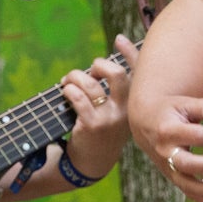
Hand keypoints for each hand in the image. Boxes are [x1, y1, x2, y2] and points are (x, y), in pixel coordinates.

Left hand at [59, 34, 138, 180]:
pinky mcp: (93, 125)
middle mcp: (125, 109)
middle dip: (98, 65)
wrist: (94, 162)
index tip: (118, 39)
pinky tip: (65, 91)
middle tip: (89, 71)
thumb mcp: (114, 111)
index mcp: (133, 103)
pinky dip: (69, 90)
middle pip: (117, 74)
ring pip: (91, 84)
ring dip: (74, 77)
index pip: (138, 73)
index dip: (130, 53)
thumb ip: (112, 90)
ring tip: (67, 82)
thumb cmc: (102, 130)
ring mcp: (110, 118)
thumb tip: (97, 64)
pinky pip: (78, 99)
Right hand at [134, 92, 202, 201]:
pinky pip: (189, 193)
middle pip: (189, 164)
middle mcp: (165, 152)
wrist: (144, 122)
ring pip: (188, 185)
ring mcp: (167, 168)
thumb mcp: (186, 102)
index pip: (196, 135)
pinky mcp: (173, 178)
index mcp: (168, 130)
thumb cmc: (170, 110)